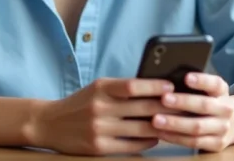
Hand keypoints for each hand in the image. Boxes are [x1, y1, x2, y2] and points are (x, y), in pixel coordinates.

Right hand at [29, 77, 176, 155]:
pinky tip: (156, 137)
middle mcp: (100, 107)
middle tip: (184, 105)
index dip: (155, 86)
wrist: (49, 123)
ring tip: (176, 123)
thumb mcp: (97, 88)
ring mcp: (99, 129)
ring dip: (161, 126)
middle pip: (142, 108)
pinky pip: (131, 146)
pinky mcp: (99, 147)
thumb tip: (155, 88)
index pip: (133, 85)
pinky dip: (148, 141)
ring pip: (140, 128)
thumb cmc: (80, 103)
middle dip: (166, 107)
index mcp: (101, 88)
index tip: (172, 86)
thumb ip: (121, 88)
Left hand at [152, 72, 233, 152]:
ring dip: (175, 123)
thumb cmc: (208, 101)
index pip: (215, 84)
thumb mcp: (207, 90)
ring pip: (197, 127)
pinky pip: (193, 142)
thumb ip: (191, 85)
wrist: (231, 123)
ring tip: (156, 119)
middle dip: (183, 102)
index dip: (202, 81)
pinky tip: (161, 132)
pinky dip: (175, 137)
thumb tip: (164, 80)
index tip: (186, 77)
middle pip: (204, 105)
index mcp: (221, 91)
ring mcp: (222, 128)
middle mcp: (225, 110)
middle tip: (164, 99)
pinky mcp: (217, 144)